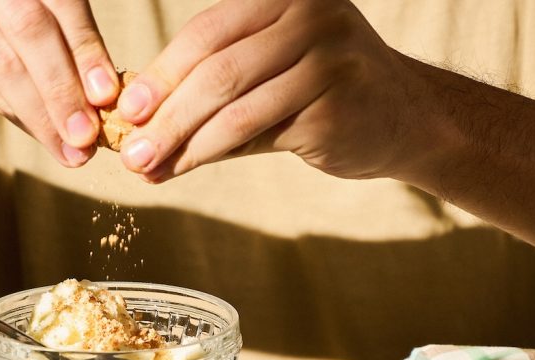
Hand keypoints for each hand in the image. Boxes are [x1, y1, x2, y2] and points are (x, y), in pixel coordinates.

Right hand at [0, 0, 117, 165]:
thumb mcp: (25, 45)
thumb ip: (62, 63)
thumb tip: (109, 105)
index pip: (61, 1)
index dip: (87, 48)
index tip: (109, 94)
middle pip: (34, 27)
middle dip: (67, 84)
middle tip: (91, 132)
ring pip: (7, 60)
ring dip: (45, 110)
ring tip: (74, 147)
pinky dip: (17, 114)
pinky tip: (44, 138)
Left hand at [112, 0, 423, 181]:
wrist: (407, 118)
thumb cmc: (328, 92)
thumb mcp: (276, 69)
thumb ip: (218, 86)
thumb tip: (143, 123)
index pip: (208, 32)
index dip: (162, 72)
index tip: (126, 107)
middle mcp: (310, 17)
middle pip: (216, 69)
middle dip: (164, 113)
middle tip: (128, 148)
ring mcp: (327, 60)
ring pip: (233, 105)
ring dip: (180, 141)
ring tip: (145, 167)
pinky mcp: (334, 107)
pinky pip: (256, 134)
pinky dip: (211, 154)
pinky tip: (185, 168)